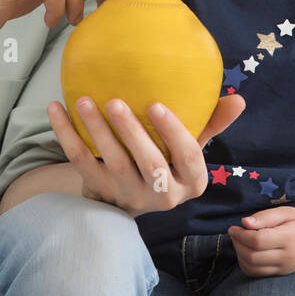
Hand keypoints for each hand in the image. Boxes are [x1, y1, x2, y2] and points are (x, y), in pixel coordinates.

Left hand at [47, 93, 245, 217]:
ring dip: (96, 131)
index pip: (188, 158)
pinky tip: (56, 108)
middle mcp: (162, 196)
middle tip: (116, 101)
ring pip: (113, 164)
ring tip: (85, 100)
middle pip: (149, 164)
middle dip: (132, 133)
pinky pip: (80, 163)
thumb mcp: (190, 147)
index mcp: (191, 182)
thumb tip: (238, 99)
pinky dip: (65, 135)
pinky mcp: (100, 192)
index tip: (157, 105)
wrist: (129, 197)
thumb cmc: (167, 159)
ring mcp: (128, 195)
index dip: (173, 133)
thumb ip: (211, 122)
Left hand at [227, 207, 294, 276]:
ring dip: (239, 255)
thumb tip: (245, 222)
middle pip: (252, 256)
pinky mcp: (282, 273)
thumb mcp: (287, 212)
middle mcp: (286, 256)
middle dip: (237, 245)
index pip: (258, 240)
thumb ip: (266, 216)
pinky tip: (246, 253)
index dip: (241, 235)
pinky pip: (258, 274)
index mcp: (288, 238)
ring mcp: (284, 268)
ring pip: (253, 268)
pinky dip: (246, 265)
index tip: (234, 227)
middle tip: (234, 233)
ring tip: (239, 242)